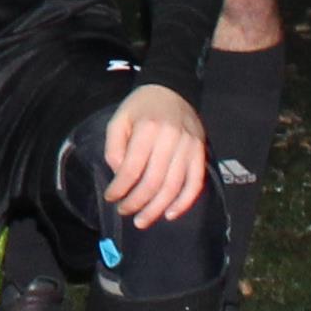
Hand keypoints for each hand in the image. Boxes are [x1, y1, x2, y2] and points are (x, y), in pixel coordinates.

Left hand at [102, 84, 208, 223]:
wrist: (172, 90)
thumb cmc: (141, 107)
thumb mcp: (119, 119)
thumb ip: (114, 146)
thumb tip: (119, 174)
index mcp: (148, 129)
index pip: (132, 168)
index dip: (119, 188)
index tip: (110, 198)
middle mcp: (171, 139)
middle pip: (153, 181)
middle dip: (136, 202)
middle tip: (124, 212)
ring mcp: (189, 147)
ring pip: (173, 186)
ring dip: (157, 209)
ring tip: (142, 221)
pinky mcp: (200, 153)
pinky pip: (195, 183)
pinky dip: (184, 202)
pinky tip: (170, 214)